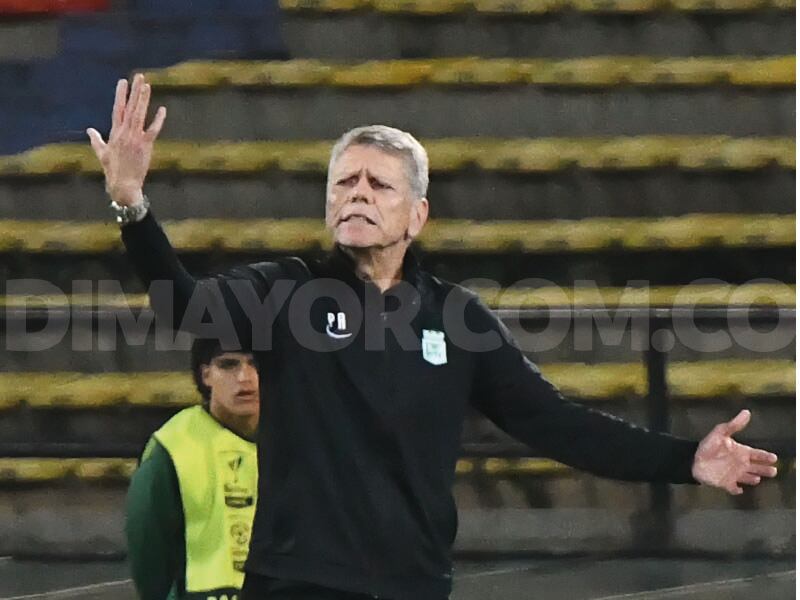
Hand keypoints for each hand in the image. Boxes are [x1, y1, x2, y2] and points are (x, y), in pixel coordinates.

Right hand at [86, 73, 166, 206]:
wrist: (123, 185)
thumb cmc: (112, 171)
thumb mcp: (102, 153)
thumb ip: (96, 140)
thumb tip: (90, 130)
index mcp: (115, 133)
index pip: (117, 109)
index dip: (121, 94)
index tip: (123, 81)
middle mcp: (124, 132)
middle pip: (129, 107)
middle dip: (134, 91)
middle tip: (139, 77)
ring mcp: (135, 138)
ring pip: (139, 114)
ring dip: (143, 99)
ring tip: (147, 85)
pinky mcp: (145, 146)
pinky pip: (153, 130)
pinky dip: (158, 120)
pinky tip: (162, 109)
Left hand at [692, 409, 777, 494]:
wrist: (692, 460)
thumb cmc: (707, 446)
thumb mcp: (720, 433)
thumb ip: (734, 425)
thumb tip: (746, 412)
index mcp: (740, 451)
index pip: (757, 454)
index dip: (766, 456)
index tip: (774, 458)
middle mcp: (739, 463)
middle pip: (757, 467)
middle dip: (766, 469)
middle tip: (774, 471)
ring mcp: (733, 474)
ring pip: (748, 478)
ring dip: (753, 479)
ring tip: (759, 479)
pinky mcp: (726, 483)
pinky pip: (734, 488)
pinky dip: (737, 490)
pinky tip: (740, 490)